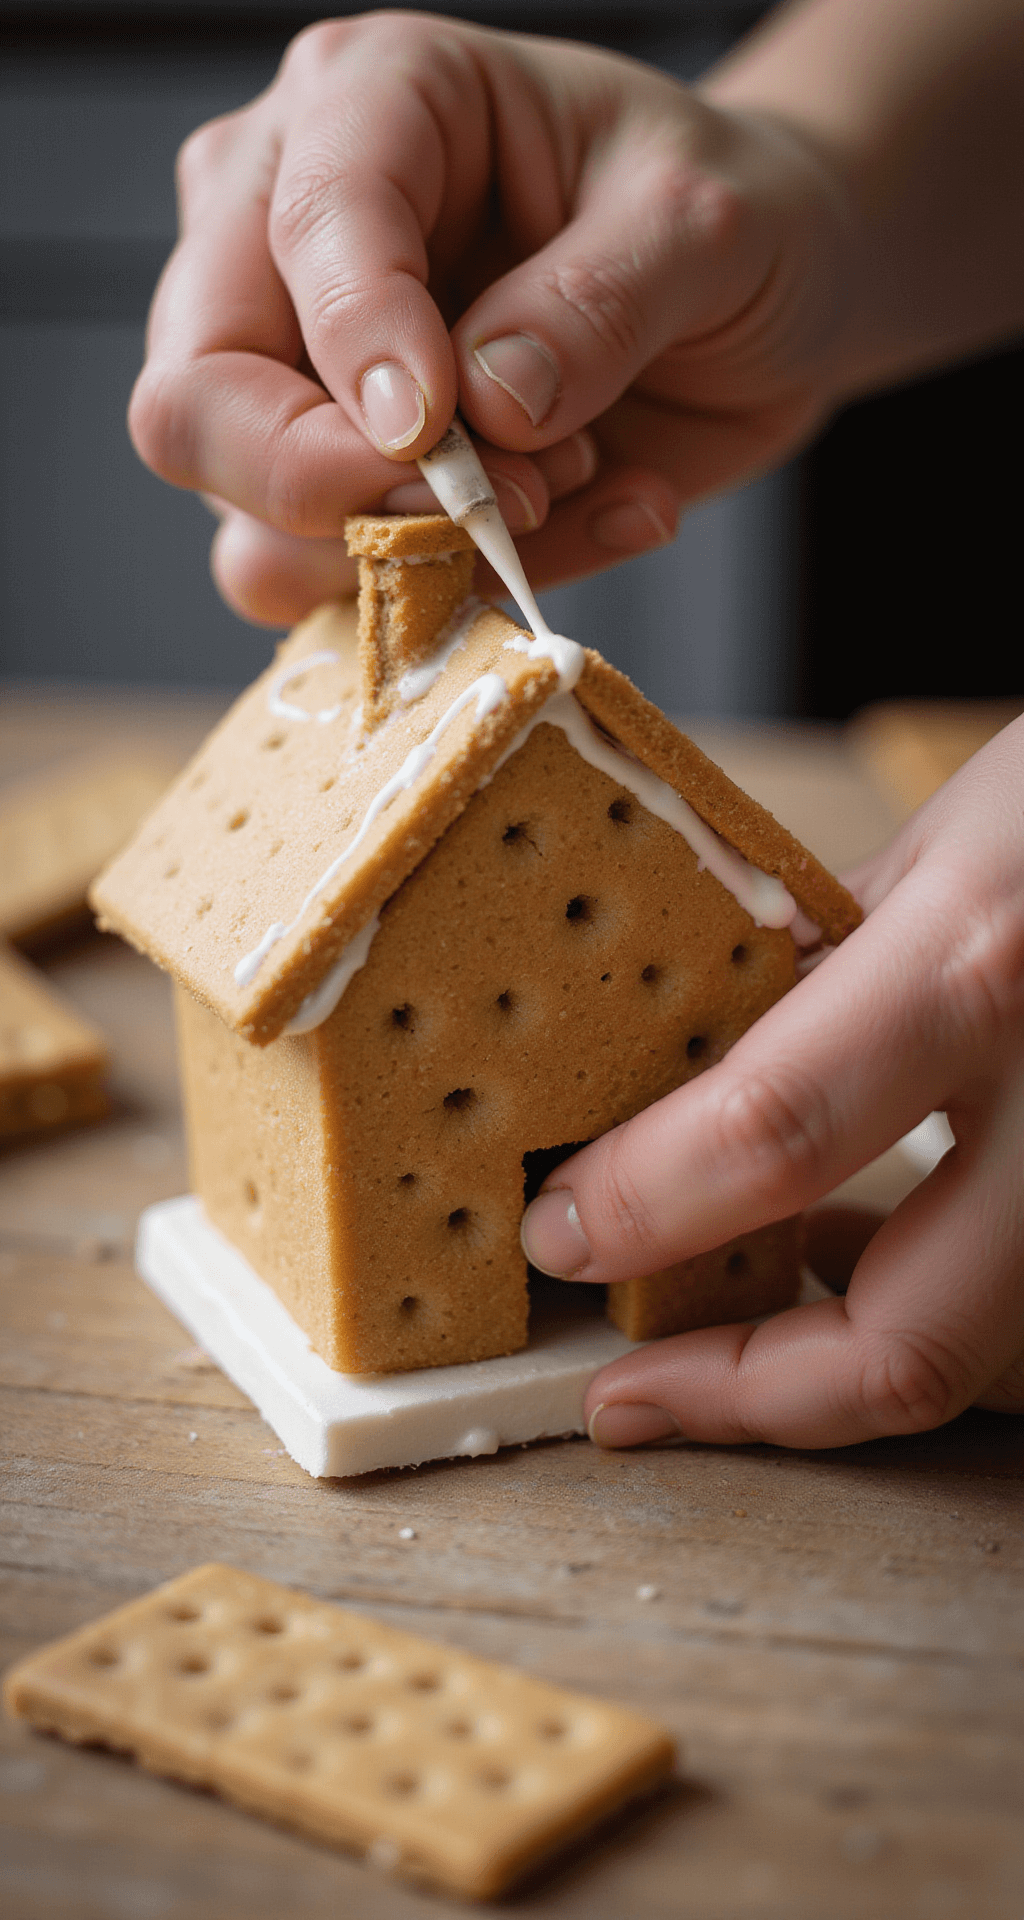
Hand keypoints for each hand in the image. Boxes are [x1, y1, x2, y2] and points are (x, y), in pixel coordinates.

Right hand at [128, 12, 850, 624]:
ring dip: (416, 554)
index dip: (355, 349)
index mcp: (368, 104)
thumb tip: (483, 410)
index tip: (440, 431)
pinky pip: (350, 595)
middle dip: (336, 488)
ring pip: (252, 533)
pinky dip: (466, 596)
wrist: (766, 298)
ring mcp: (298, 382)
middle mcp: (288, 237)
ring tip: (571, 481)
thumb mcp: (705, 223)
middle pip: (195, 404)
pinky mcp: (343, 498)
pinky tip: (587, 518)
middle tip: (507, 498)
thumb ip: (596, 304)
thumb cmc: (726, 215)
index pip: (295, 235)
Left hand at [521, 720, 1023, 1447]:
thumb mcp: (942, 839)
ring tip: (719, 1339)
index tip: (563, 1236)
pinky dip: (925, 1308)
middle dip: (744, 1395)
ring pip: (980, 1357)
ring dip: (831, 1367)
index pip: (774, 1132)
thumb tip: (686, 1065)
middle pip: (911, 1343)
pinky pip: (1023, 1308)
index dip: (645, 1207)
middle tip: (631, 1394)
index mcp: (976, 964)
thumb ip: (818, 963)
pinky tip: (844, 1264)